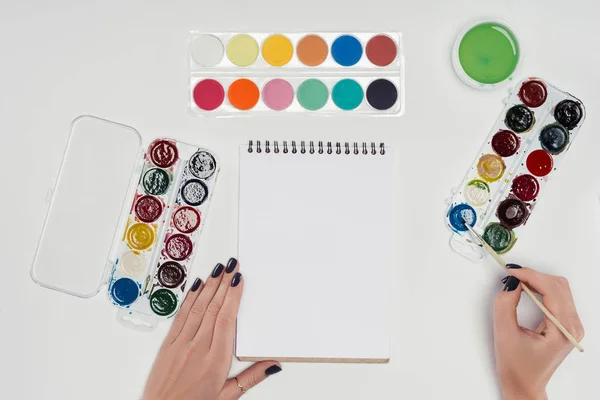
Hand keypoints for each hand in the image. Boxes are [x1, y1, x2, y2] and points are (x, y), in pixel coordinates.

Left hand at [142, 258, 281, 399]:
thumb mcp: (227, 396)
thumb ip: (251, 378)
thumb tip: (273, 365)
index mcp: (215, 361)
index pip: (226, 320)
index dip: (233, 297)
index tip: (239, 280)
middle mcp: (197, 349)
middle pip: (213, 309)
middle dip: (223, 284)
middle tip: (231, 265)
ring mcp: (180, 345)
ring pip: (197, 309)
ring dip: (208, 286)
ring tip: (217, 270)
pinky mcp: (167, 346)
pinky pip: (180, 317)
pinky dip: (189, 300)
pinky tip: (196, 287)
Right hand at [493, 265, 583, 399]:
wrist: (525, 384)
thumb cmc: (516, 366)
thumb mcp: (504, 333)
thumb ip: (505, 304)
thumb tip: (511, 282)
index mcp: (562, 330)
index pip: (551, 290)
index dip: (530, 275)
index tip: (510, 271)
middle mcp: (573, 326)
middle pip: (558, 285)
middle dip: (534, 276)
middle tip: (511, 276)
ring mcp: (572, 325)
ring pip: (559, 288)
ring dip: (538, 281)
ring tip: (517, 283)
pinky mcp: (566, 324)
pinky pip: (558, 296)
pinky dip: (541, 288)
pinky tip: (527, 290)